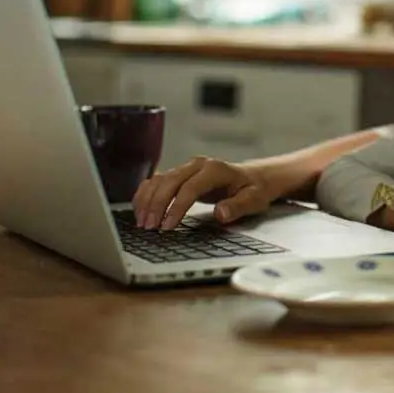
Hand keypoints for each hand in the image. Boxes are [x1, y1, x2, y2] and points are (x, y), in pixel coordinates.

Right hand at [132, 157, 275, 229]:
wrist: (253, 177)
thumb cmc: (253, 190)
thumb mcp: (253, 200)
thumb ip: (237, 207)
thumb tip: (220, 214)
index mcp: (215, 170)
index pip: (189, 188)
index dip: (176, 208)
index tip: (167, 227)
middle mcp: (198, 165)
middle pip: (169, 182)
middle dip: (156, 205)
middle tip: (149, 228)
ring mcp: (187, 167)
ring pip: (159, 179)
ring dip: (147, 200)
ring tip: (142, 222)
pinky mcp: (180, 173)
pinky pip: (157, 180)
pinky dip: (146, 193)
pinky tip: (139, 209)